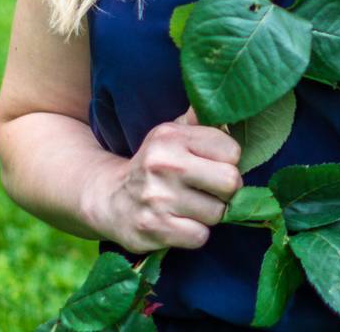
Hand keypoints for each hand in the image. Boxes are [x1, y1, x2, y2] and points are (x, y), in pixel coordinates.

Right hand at [86, 105, 243, 251]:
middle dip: (225, 191)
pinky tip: (180, 224)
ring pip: (217, 213)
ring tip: (190, 206)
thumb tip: (227, 102)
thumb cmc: (154, 164)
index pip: (232, 151)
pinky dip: (195, 234)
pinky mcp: (153, 229)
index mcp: (171, 136)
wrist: (108, 198)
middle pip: (231, 182)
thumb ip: (200, 119)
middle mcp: (163, 165)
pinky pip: (200, 236)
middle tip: (209, 190)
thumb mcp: (171, 133)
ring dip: (209, 214)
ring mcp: (157, 199)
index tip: (213, 165)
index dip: (228, 162)